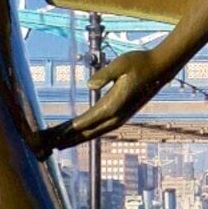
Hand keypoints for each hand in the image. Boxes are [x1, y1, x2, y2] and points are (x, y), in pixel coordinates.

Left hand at [48, 39, 182, 146]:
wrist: (160, 68)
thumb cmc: (139, 62)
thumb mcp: (122, 63)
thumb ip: (105, 74)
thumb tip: (90, 85)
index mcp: (114, 105)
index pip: (87, 121)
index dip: (69, 130)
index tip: (54, 137)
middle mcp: (117, 116)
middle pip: (87, 132)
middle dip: (66, 139)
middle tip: (47, 145)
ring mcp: (120, 118)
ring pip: (93, 133)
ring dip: (74, 139)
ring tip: (56, 145)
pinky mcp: (121, 116)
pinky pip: (100, 128)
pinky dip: (86, 134)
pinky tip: (77, 135)